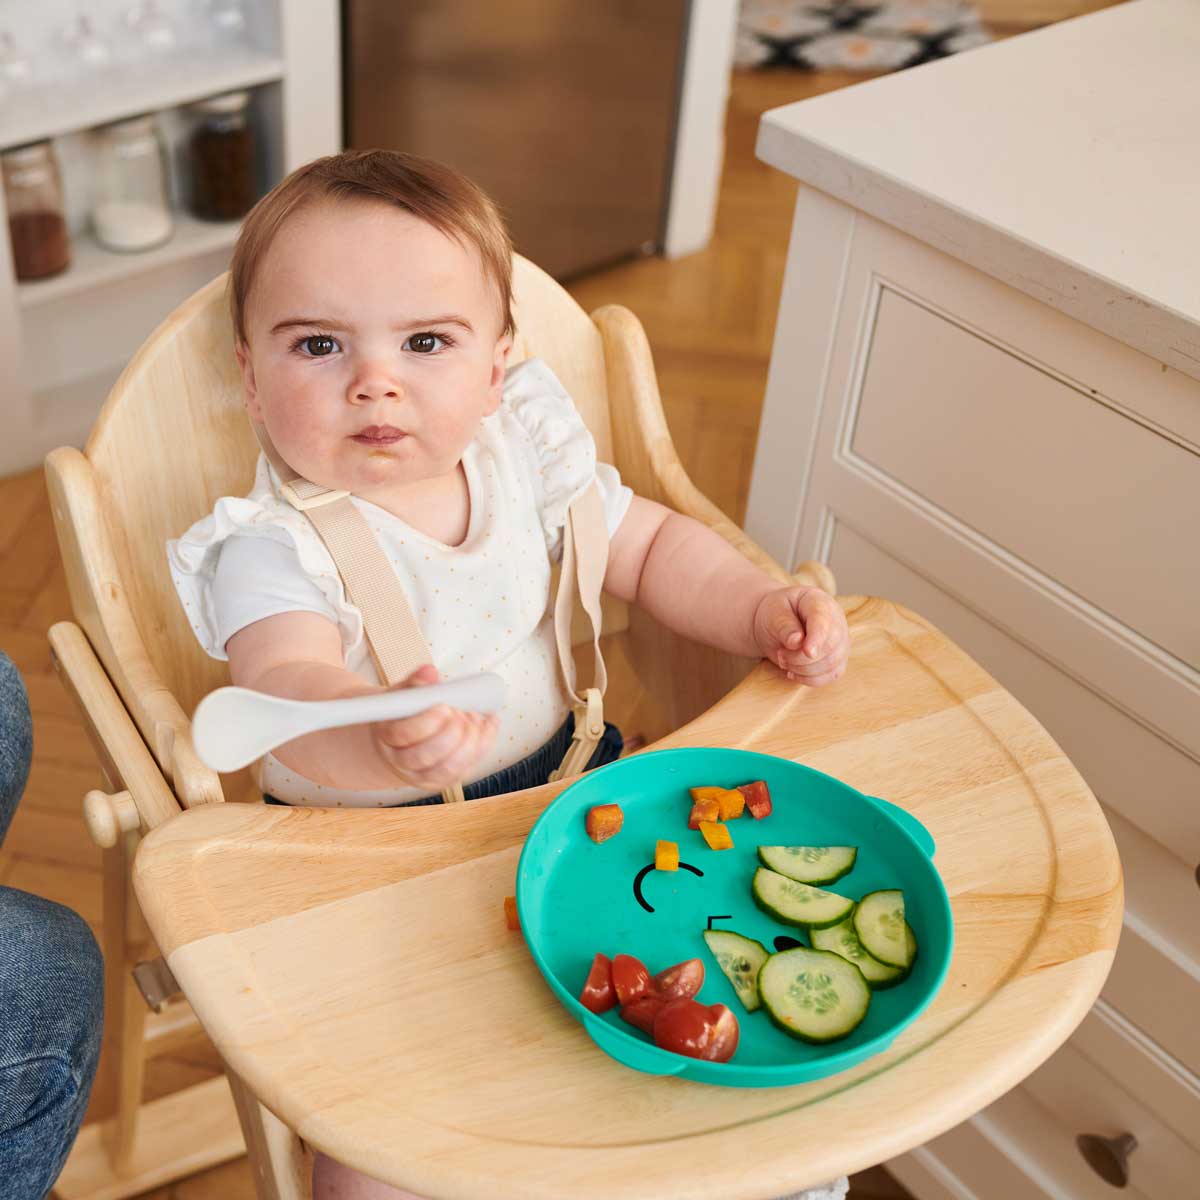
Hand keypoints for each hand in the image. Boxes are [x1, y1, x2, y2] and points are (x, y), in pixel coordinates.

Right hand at [371, 664, 499, 788]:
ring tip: (475, 718)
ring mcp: (423, 774)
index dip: (426, 721)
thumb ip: (415, 684)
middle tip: (461, 713)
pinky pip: (466, 769)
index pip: (402, 734)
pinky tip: (490, 723)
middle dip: (450, 733)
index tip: (444, 705)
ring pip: (447, 768)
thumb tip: (429, 672)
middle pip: (424, 756)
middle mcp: (401, 761)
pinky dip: (484, 744)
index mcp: (387, 736)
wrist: (400, 742)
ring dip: (469, 742)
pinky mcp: (443, 779)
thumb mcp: (403, 694)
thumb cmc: (403, 713)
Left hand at [752, 585, 848, 686]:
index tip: (808, 652)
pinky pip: (830, 676)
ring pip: (831, 664)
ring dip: (803, 670)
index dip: (818, 638)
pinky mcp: (837, 660)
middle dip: (801, 658)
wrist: (775, 624)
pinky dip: (810, 679)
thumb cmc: (775, 614)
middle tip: (780, 655)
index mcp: (819, 602)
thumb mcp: (773, 614)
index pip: (824, 621)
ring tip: (784, 661)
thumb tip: (797, 641)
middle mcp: (836, 620)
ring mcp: (840, 641)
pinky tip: (793, 673)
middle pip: (830, 647)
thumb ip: (784, 625)